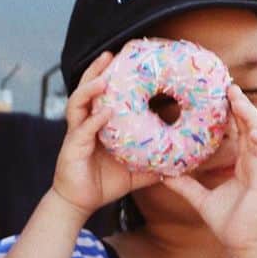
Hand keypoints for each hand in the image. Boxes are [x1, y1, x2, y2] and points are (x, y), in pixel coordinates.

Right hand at [51, 52, 160, 216]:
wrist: (80, 203)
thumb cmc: (105, 183)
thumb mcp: (137, 170)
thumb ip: (156, 162)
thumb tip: (184, 162)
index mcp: (99, 123)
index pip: (104, 94)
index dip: (113, 77)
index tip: (128, 60)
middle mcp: (85, 123)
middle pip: (87, 90)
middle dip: (96, 70)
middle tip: (111, 54)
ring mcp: (77, 134)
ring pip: (78, 103)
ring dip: (90, 88)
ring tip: (104, 76)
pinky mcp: (72, 148)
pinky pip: (83, 130)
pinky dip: (95, 120)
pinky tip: (106, 112)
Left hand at [163, 86, 256, 253]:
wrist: (242, 245)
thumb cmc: (228, 223)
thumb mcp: (200, 199)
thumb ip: (184, 185)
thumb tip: (163, 174)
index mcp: (245, 163)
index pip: (239, 131)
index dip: (232, 113)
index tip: (218, 95)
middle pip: (252, 126)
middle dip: (242, 106)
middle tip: (227, 86)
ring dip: (252, 117)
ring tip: (238, 100)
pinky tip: (252, 132)